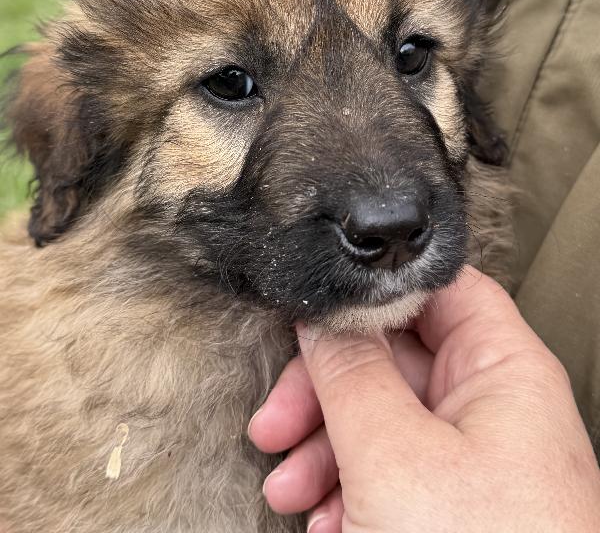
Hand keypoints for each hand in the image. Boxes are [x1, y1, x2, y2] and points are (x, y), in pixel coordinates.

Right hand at [249, 267, 599, 531]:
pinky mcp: (450, 506)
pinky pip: (389, 469)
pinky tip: (321, 521)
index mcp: (502, 371)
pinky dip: (346, 488)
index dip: (375, 294)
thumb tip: (322, 320)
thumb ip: (351, 374)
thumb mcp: (393, 458)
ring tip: (287, 489)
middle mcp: (491, 406)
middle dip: (325, 390)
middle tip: (277, 421)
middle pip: (396, 359)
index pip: (438, 292)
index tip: (315, 316)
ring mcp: (471, 459)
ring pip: (382, 418)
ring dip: (323, 448)